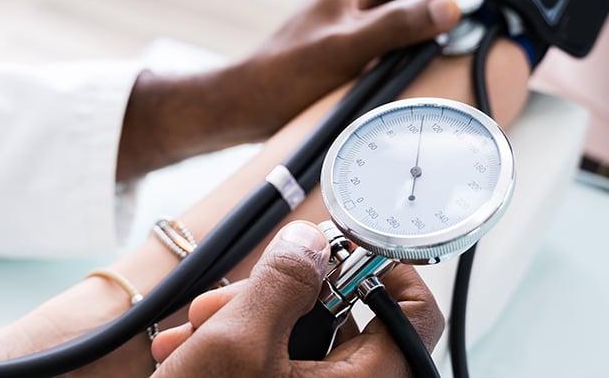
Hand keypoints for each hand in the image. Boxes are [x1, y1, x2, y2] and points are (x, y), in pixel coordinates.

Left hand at [118, 0, 460, 179]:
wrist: (243, 108)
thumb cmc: (283, 75)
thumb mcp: (347, 47)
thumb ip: (397, 24)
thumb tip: (449, 8)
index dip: (436, 2)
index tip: (462, 14)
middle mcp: (350, 4)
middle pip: (405, 3)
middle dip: (432, 15)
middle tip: (462, 30)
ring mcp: (347, 30)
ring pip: (398, 24)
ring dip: (420, 36)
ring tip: (447, 48)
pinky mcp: (343, 56)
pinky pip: (385, 49)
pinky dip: (403, 57)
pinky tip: (413, 73)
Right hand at [149, 221, 443, 376]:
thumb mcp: (238, 342)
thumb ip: (283, 282)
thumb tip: (312, 242)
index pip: (415, 313)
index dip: (383, 268)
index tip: (335, 247)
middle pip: (345, 320)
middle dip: (278, 295)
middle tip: (229, 296)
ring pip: (302, 340)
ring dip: (246, 320)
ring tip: (194, 329)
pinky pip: (279, 366)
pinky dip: (241, 349)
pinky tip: (192, 349)